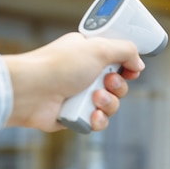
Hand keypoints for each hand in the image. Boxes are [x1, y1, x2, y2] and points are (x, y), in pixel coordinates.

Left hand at [2, 32, 144, 131]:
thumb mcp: (99, 47)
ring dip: (109, 103)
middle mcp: (85, 73)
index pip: (118, 60)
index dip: (128, 66)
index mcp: (88, 53)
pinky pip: (99, 121)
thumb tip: (139, 62)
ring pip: (112, 105)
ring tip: (94, 99)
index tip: (131, 70)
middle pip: (119, 84)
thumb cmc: (58, 66)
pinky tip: (91, 114)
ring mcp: (80, 95)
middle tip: (106, 81)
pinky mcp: (76, 115)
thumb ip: (126, 50)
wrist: (31, 92)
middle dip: (118, 86)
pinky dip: (98, 119)